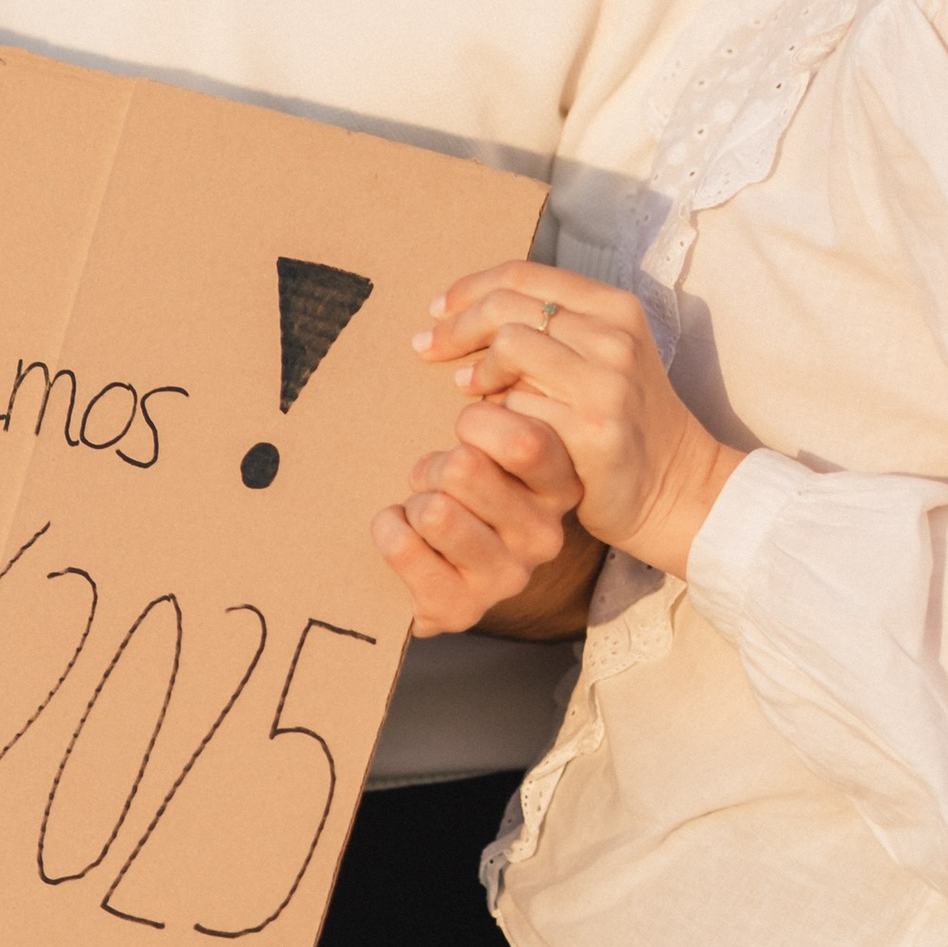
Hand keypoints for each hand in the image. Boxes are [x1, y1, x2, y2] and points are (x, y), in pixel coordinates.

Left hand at [373, 394, 604, 640]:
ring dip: (414, 502)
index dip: (475, 423)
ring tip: (424, 511)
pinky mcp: (462, 609)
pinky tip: (401, 534)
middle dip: (435, 465)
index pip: (526, 439)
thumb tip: (474, 337)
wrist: (429, 565)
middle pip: (466, 467)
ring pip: (436, 511)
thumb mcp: (488, 441)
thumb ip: (495, 406)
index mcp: (559, 484)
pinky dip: (388, 531)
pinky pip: (404, 547)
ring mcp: (506, 577)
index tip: (465, 431)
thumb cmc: (460, 486)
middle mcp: (545, 534)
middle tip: (438, 480)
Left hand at [419, 261, 743, 580]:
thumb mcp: (601, 355)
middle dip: (456, 328)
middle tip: (427, 348)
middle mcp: (615, 337)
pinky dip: (498, 416)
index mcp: (615, 307)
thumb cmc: (623, 417)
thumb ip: (549, 326)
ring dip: (480, 375)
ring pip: (508, 351)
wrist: (675, 484)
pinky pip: (516, 407)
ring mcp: (607, 382)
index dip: (469, 289)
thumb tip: (463, 310)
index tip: (437, 310)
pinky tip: (499, 428)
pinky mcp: (593, 429)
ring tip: (472, 392)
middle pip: (507, 309)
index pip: (523, 274)